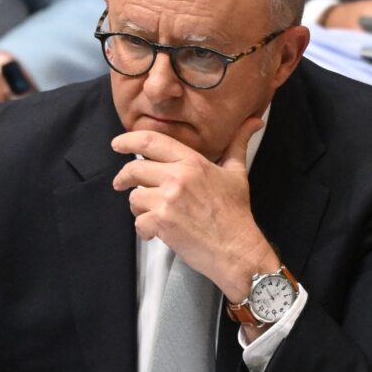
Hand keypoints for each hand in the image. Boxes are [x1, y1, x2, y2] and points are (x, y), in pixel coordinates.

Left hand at [111, 116, 277, 303]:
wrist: (237, 249)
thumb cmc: (236, 214)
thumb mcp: (237, 173)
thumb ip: (238, 144)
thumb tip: (255, 122)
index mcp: (192, 161)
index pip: (152, 141)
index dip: (128, 140)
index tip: (117, 144)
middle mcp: (177, 177)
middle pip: (134, 169)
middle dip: (123, 178)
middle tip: (120, 184)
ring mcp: (168, 200)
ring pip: (134, 197)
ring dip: (139, 207)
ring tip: (153, 215)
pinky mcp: (162, 222)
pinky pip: (138, 221)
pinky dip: (145, 229)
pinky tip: (157, 233)